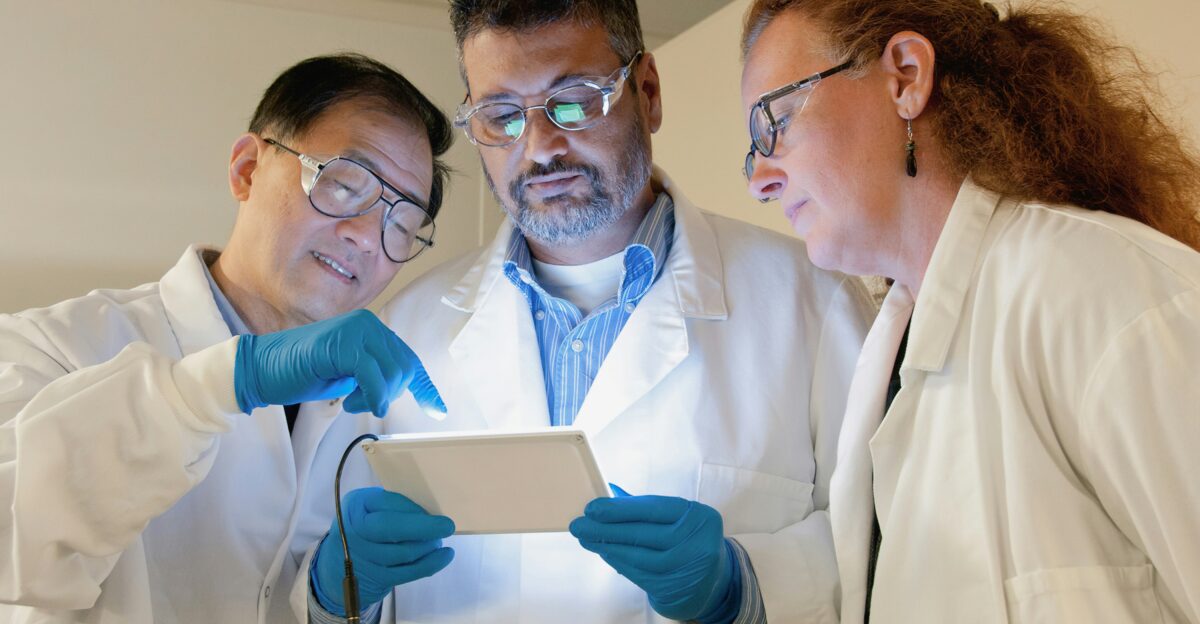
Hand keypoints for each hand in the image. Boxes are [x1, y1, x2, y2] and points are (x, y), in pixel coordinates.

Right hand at [233, 309, 444, 415]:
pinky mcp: (341, 344)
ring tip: (352, 402)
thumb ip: (375, 374)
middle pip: (405, 367)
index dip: (424, 386)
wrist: (262, 368)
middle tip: (364, 403)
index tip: (437, 409)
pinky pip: (373, 376)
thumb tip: (399, 387)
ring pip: (392, 372)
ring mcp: (355, 331)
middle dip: (391, 394)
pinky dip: (372, 396)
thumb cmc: (303, 373)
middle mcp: (368, 324)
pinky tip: (355, 404)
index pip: (408, 358)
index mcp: (371, 329)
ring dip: (377, 397)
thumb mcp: (349, 375)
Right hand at [312, 487, 455, 615]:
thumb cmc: (365, 525)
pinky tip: (443, 556)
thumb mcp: (371, 507)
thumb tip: (429, 511)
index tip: (433, 510)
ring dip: (427, 546)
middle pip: (389, 529)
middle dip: (422, 528)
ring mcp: (362, 557)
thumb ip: (393, 506)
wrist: (338, 562)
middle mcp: (354, 530)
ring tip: (439, 540)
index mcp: (355, 506)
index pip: (385, 503)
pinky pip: (406, 573)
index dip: (411, 508)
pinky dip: (429, 564)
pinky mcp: (374, 578)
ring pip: (402, 553)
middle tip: (447, 526)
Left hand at [569, 494, 739, 621]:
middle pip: (642, 533)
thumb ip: (646, 506)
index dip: (620, 509)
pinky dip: (618, 562)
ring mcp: (687, 567)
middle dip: (605, 529)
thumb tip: (610, 491)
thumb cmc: (689, 540)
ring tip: (586, 538)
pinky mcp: (675, 588)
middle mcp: (697, 542)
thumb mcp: (678, 518)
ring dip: (607, 547)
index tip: (592, 509)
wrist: (713, 581)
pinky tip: (604, 553)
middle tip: (579, 525)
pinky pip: (639, 573)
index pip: (653, 509)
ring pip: (638, 556)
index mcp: (698, 516)